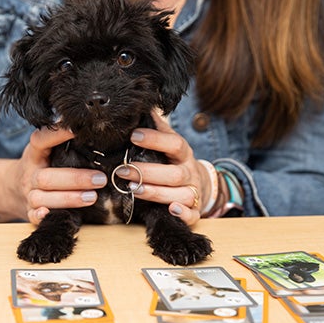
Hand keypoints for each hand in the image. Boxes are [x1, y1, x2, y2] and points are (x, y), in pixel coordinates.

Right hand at [12, 126, 107, 223]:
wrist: (11, 188)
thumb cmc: (39, 166)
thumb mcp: (44, 151)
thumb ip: (61, 143)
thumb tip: (92, 129)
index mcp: (34, 155)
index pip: (41, 141)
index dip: (57, 134)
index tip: (77, 129)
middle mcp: (30, 175)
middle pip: (47, 177)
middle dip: (75, 179)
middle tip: (100, 179)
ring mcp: (28, 195)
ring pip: (42, 198)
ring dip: (68, 199)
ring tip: (92, 197)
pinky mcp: (29, 213)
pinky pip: (33, 217)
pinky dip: (42, 217)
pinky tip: (52, 214)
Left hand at [117, 109, 212, 225]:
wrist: (201, 184)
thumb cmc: (176, 162)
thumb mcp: (170, 143)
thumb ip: (157, 128)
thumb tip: (141, 107)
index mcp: (183, 154)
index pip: (174, 144)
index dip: (156, 139)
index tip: (134, 136)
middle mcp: (190, 173)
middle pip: (174, 174)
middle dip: (147, 172)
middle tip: (122, 170)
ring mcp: (193, 193)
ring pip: (180, 195)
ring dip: (156, 192)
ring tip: (134, 189)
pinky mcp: (194, 211)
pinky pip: (192, 215)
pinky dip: (183, 214)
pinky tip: (171, 209)